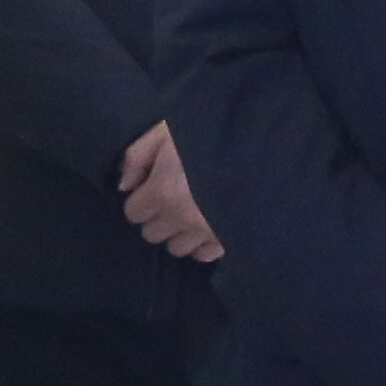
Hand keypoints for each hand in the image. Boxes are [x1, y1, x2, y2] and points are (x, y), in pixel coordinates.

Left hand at [120, 122, 223, 263]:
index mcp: (162, 192)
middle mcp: (181, 219)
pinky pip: (205, 255)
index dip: (140, 199)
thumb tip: (124, 185)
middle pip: (152, 234)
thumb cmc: (211, 132)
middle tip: (171, 199)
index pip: (133, 212)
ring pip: (178, 248)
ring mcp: (206, 233)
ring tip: (191, 213)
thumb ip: (138, 155)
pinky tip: (209, 224)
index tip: (151, 188)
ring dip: (179, 233)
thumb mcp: (167, 129)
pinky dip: (202, 244)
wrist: (261, 145)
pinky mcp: (230, 240)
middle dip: (157, 218)